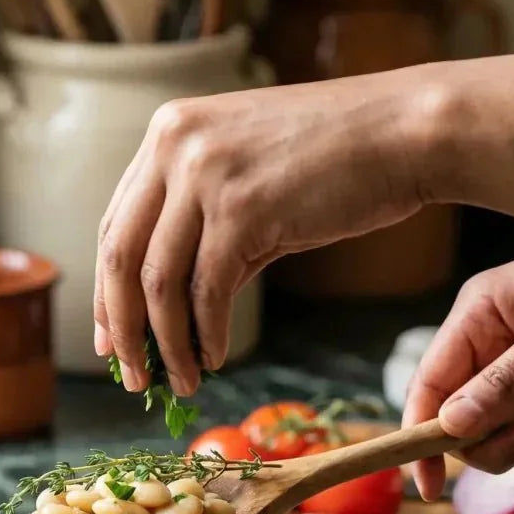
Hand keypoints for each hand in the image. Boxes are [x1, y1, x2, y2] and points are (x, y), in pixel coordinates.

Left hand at [94, 72, 440, 394]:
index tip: (111, 339)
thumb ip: (202, 229)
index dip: (107, 293)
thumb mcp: (249, 181)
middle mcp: (175, 146)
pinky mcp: (242, 211)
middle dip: (121, 329)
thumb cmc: (337, 159)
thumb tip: (170, 309)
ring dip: (166, 345)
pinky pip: (206, 293)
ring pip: (158, 283)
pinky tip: (214, 359)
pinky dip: (205, 336)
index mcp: (169, 132)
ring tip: (181, 381)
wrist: (406, 132)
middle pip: (120, 258)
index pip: (114, 226)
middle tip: (133, 377)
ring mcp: (205, 175)